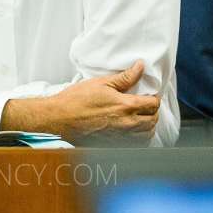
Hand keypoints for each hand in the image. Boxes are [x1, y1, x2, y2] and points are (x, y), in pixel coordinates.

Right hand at [1, 60, 159, 145]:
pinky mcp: (112, 146)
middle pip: (153, 120)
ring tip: (141, 118)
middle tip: (146, 106)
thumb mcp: (101, 83)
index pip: (153, 104)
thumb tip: (140, 66)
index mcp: (125, 106)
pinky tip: (132, 131)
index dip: (154, 98)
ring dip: (148, 126)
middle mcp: (126, 124)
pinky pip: (135, 145)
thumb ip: (125, 77)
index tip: (149, 95)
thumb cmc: (76, 100)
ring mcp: (120, 137)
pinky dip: (139, 138)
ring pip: (147, 135)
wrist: (58, 119)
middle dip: (153, 112)